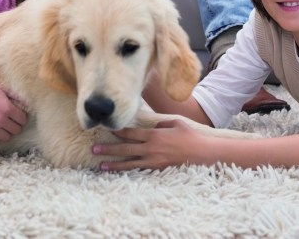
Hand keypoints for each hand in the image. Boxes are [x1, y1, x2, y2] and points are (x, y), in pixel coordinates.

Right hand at [0, 75, 28, 145]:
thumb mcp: (3, 89)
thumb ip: (17, 97)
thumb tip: (28, 104)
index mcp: (7, 108)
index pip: (23, 120)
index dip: (22, 118)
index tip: (18, 116)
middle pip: (16, 130)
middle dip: (16, 126)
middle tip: (12, 122)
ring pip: (6, 138)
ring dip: (6, 132)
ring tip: (3, 126)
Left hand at [92, 118, 207, 170]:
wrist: (203, 154)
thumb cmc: (191, 136)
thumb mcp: (176, 123)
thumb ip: (161, 123)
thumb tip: (153, 125)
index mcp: (154, 135)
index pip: (131, 133)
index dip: (118, 130)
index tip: (106, 128)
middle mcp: (151, 148)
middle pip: (125, 148)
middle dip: (109, 149)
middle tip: (94, 149)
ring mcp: (154, 161)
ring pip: (130, 163)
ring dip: (114, 165)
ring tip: (101, 166)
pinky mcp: (159, 170)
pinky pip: (141, 171)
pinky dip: (129, 172)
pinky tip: (120, 174)